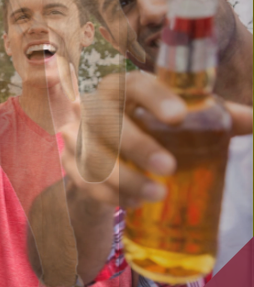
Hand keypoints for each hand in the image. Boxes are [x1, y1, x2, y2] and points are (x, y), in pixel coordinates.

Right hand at [62, 72, 252, 209]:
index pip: (133, 83)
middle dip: (137, 145)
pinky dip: (110, 195)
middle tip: (170, 168)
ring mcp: (76, 134)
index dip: (154, 97)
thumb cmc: (147, 128)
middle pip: (106, 120)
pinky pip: (85, 181)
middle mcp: (91, 105)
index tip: (179, 117)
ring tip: (158, 195)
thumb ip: (216, 119)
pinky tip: (134, 203)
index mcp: (121, 86)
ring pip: (93, 155)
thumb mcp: (177, 120)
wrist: (101, 152)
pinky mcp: (69, 163)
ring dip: (124, 178)